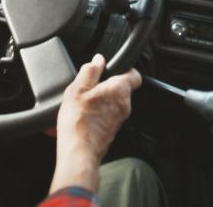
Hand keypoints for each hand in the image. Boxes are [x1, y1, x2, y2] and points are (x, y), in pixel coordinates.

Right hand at [50, 54, 141, 193]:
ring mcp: (119, 120)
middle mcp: (124, 105)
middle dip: (103, 87)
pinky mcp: (111, 132)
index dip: (124, 68)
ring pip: (110, 104)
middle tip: (86, 88)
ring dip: (97, 102)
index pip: (134, 74)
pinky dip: (94, 116)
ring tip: (78, 105)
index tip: (111, 68)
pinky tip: (78, 118)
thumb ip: (90, 70)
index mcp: (119, 90)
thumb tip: (98, 60)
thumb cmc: (79, 122)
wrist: (78, 153)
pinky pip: (104, 117)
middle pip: (119, 89)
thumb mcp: (78, 88)